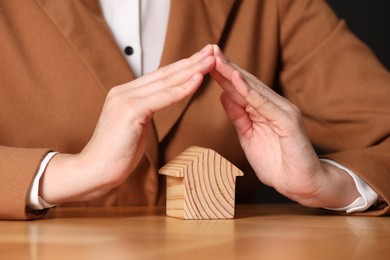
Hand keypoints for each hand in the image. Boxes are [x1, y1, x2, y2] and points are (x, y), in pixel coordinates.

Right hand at [39, 45, 215, 204]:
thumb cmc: (116, 153)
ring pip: (166, 82)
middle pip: (165, 74)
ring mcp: (125, 99)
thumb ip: (145, 110)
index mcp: (126, 94)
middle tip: (212, 51)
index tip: (201, 59)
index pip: (160, 77)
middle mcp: (124, 91)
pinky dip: (182, 89)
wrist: (94, 170)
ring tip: (210, 60)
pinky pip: (162, 98)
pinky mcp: (130, 111)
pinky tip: (198, 80)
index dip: (182, 67)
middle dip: (191, 62)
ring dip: (191, 70)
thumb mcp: (135, 126)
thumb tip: (160, 103)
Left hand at [211, 45, 358, 207]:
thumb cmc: (276, 163)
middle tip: (208, 49)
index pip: (240, 88)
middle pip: (245, 83)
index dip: (223, 75)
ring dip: (233, 73)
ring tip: (217, 58)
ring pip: (253, 89)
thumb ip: (238, 116)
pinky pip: (263, 104)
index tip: (205, 61)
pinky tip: (234, 79)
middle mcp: (274, 105)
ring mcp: (282, 111)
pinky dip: (248, 91)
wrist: (300, 184)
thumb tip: (223, 95)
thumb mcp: (248, 137)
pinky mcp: (288, 120)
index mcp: (263, 109)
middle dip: (226, 67)